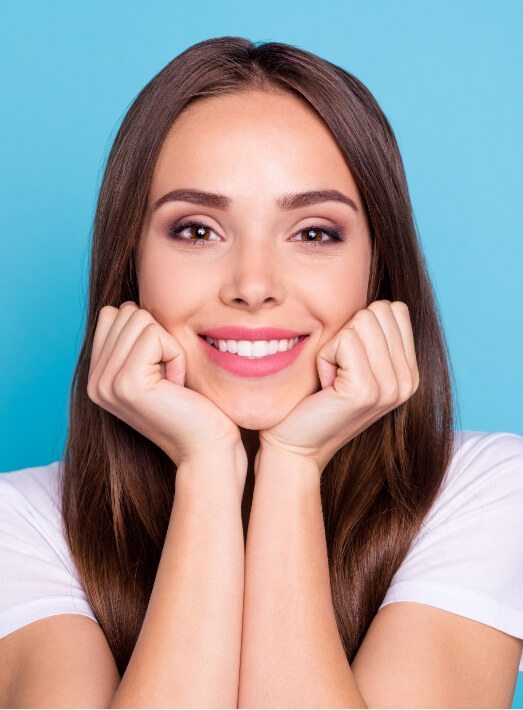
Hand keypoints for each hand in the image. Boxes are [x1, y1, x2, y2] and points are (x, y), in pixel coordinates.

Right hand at [87, 301, 243, 468]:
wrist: (206, 448)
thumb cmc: (193, 406)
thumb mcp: (158, 367)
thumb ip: (135, 340)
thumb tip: (130, 303)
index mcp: (97, 376)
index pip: (114, 314)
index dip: (149, 331)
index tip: (161, 368)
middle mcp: (94, 381)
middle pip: (127, 312)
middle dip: (160, 337)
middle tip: (170, 377)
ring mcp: (106, 383)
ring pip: (140, 319)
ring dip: (169, 346)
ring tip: (173, 383)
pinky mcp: (127, 383)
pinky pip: (154, 335)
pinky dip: (175, 355)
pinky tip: (177, 385)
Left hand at [257, 300, 419, 474]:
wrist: (297, 444)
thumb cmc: (316, 399)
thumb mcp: (353, 362)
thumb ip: (373, 334)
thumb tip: (379, 298)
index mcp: (410, 371)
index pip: (394, 309)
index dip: (360, 326)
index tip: (348, 362)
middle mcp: (409, 380)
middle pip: (378, 311)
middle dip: (346, 334)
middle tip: (337, 371)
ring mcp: (391, 387)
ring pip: (360, 322)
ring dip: (334, 347)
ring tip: (331, 379)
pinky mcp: (366, 390)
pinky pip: (343, 341)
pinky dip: (324, 357)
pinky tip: (325, 385)